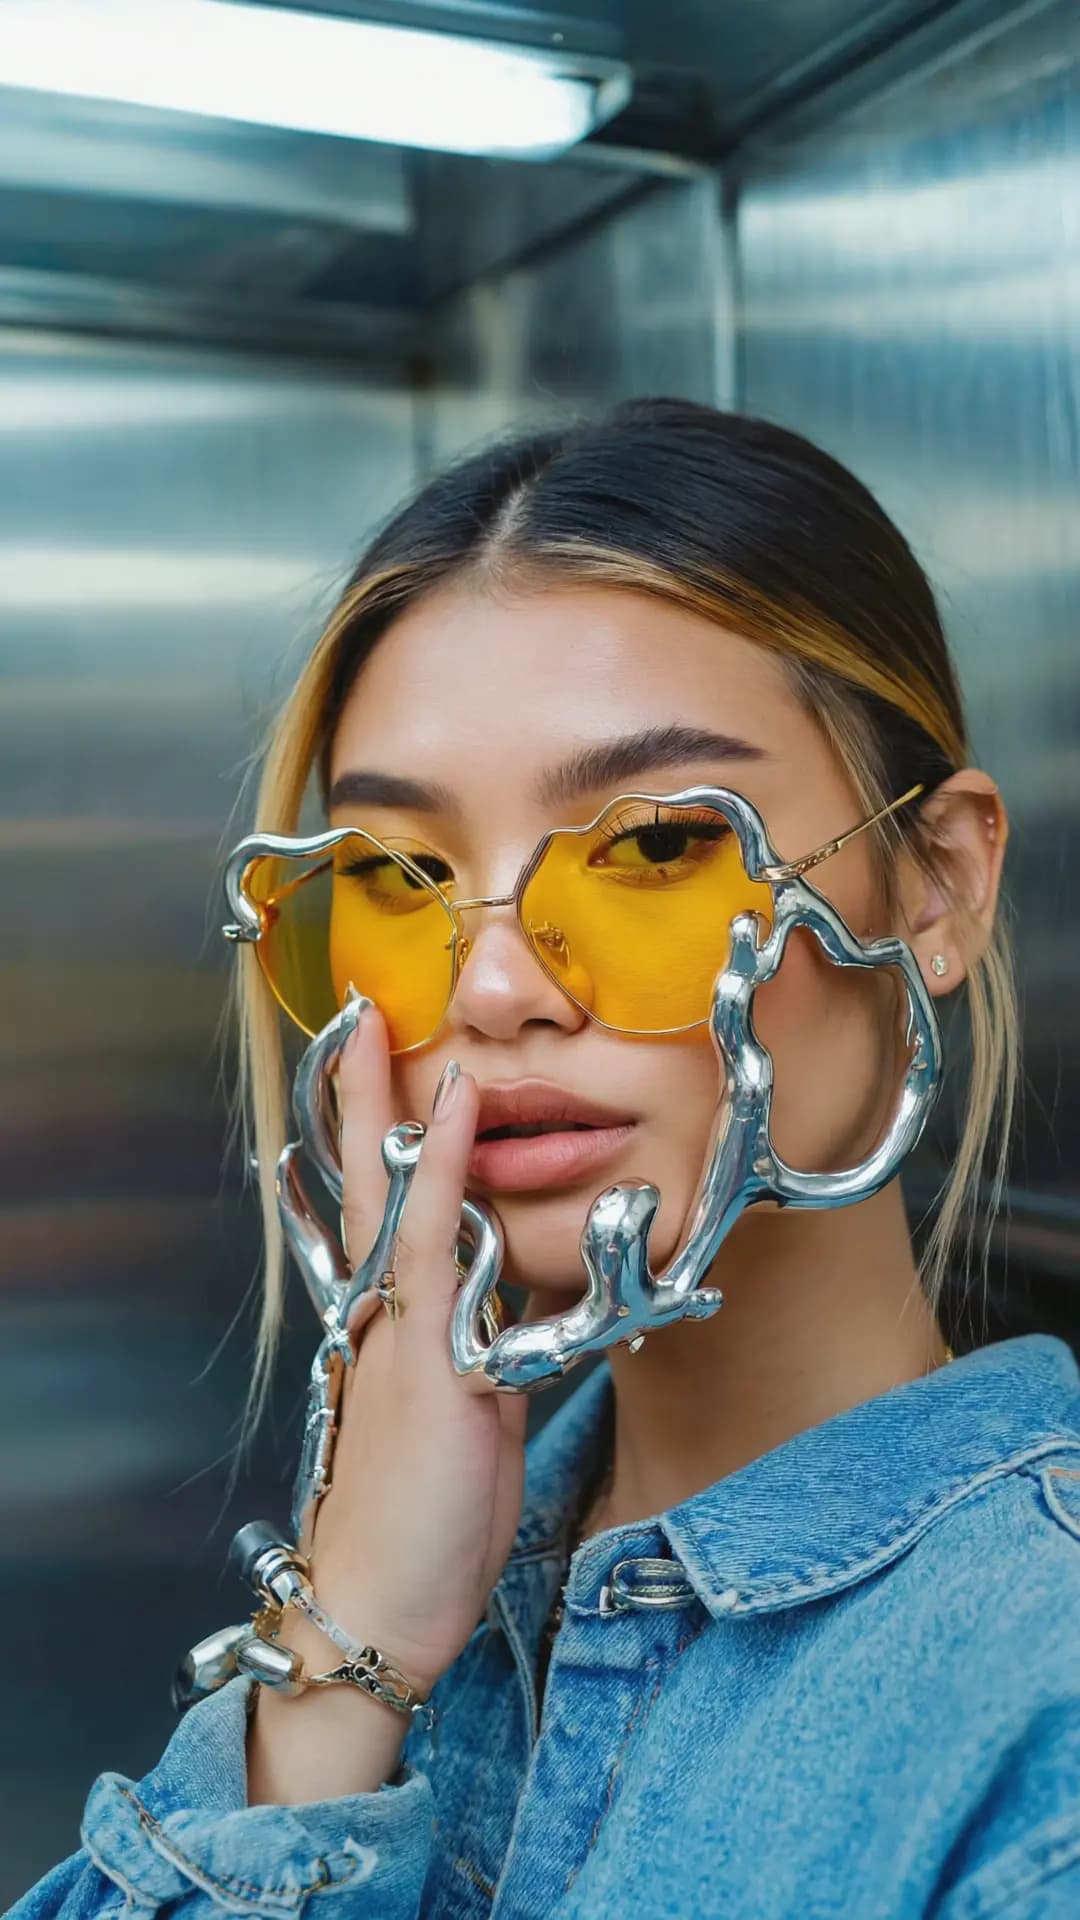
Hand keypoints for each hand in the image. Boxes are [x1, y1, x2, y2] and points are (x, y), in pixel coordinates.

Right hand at [294, 1002, 528, 1695]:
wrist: (385, 1603)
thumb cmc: (426, 1521)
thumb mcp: (472, 1423)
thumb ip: (490, 1357)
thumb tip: (523, 1316)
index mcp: (390, 1329)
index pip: (386, 1213)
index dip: (386, 1142)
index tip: (387, 1074)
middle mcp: (379, 1317)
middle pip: (360, 1184)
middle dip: (356, 1098)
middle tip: (354, 1018)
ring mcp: (395, 1334)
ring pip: (384, 1198)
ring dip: (383, 1108)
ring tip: (376, 1031)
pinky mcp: (426, 1361)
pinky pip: (432, 1248)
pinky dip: (443, 1172)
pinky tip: (453, 1113)